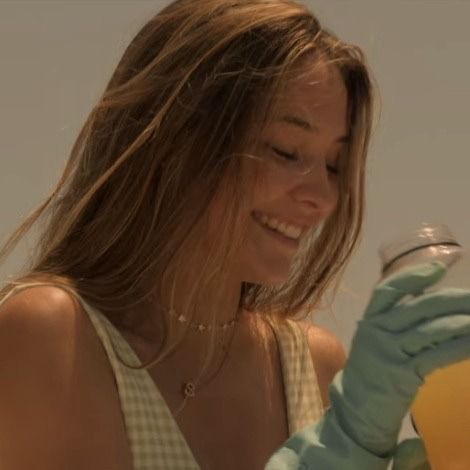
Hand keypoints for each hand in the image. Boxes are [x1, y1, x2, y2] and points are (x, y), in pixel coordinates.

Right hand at [266, 261, 469, 469]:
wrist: (355, 408)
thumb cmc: (370, 371)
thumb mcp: (375, 339)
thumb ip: (394, 321)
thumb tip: (428, 300)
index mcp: (370, 320)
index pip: (388, 290)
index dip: (413, 275)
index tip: (440, 266)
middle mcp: (377, 332)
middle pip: (418, 306)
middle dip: (452, 299)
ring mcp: (389, 353)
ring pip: (431, 329)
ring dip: (462, 322)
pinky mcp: (403, 375)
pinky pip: (437, 355)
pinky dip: (459, 346)